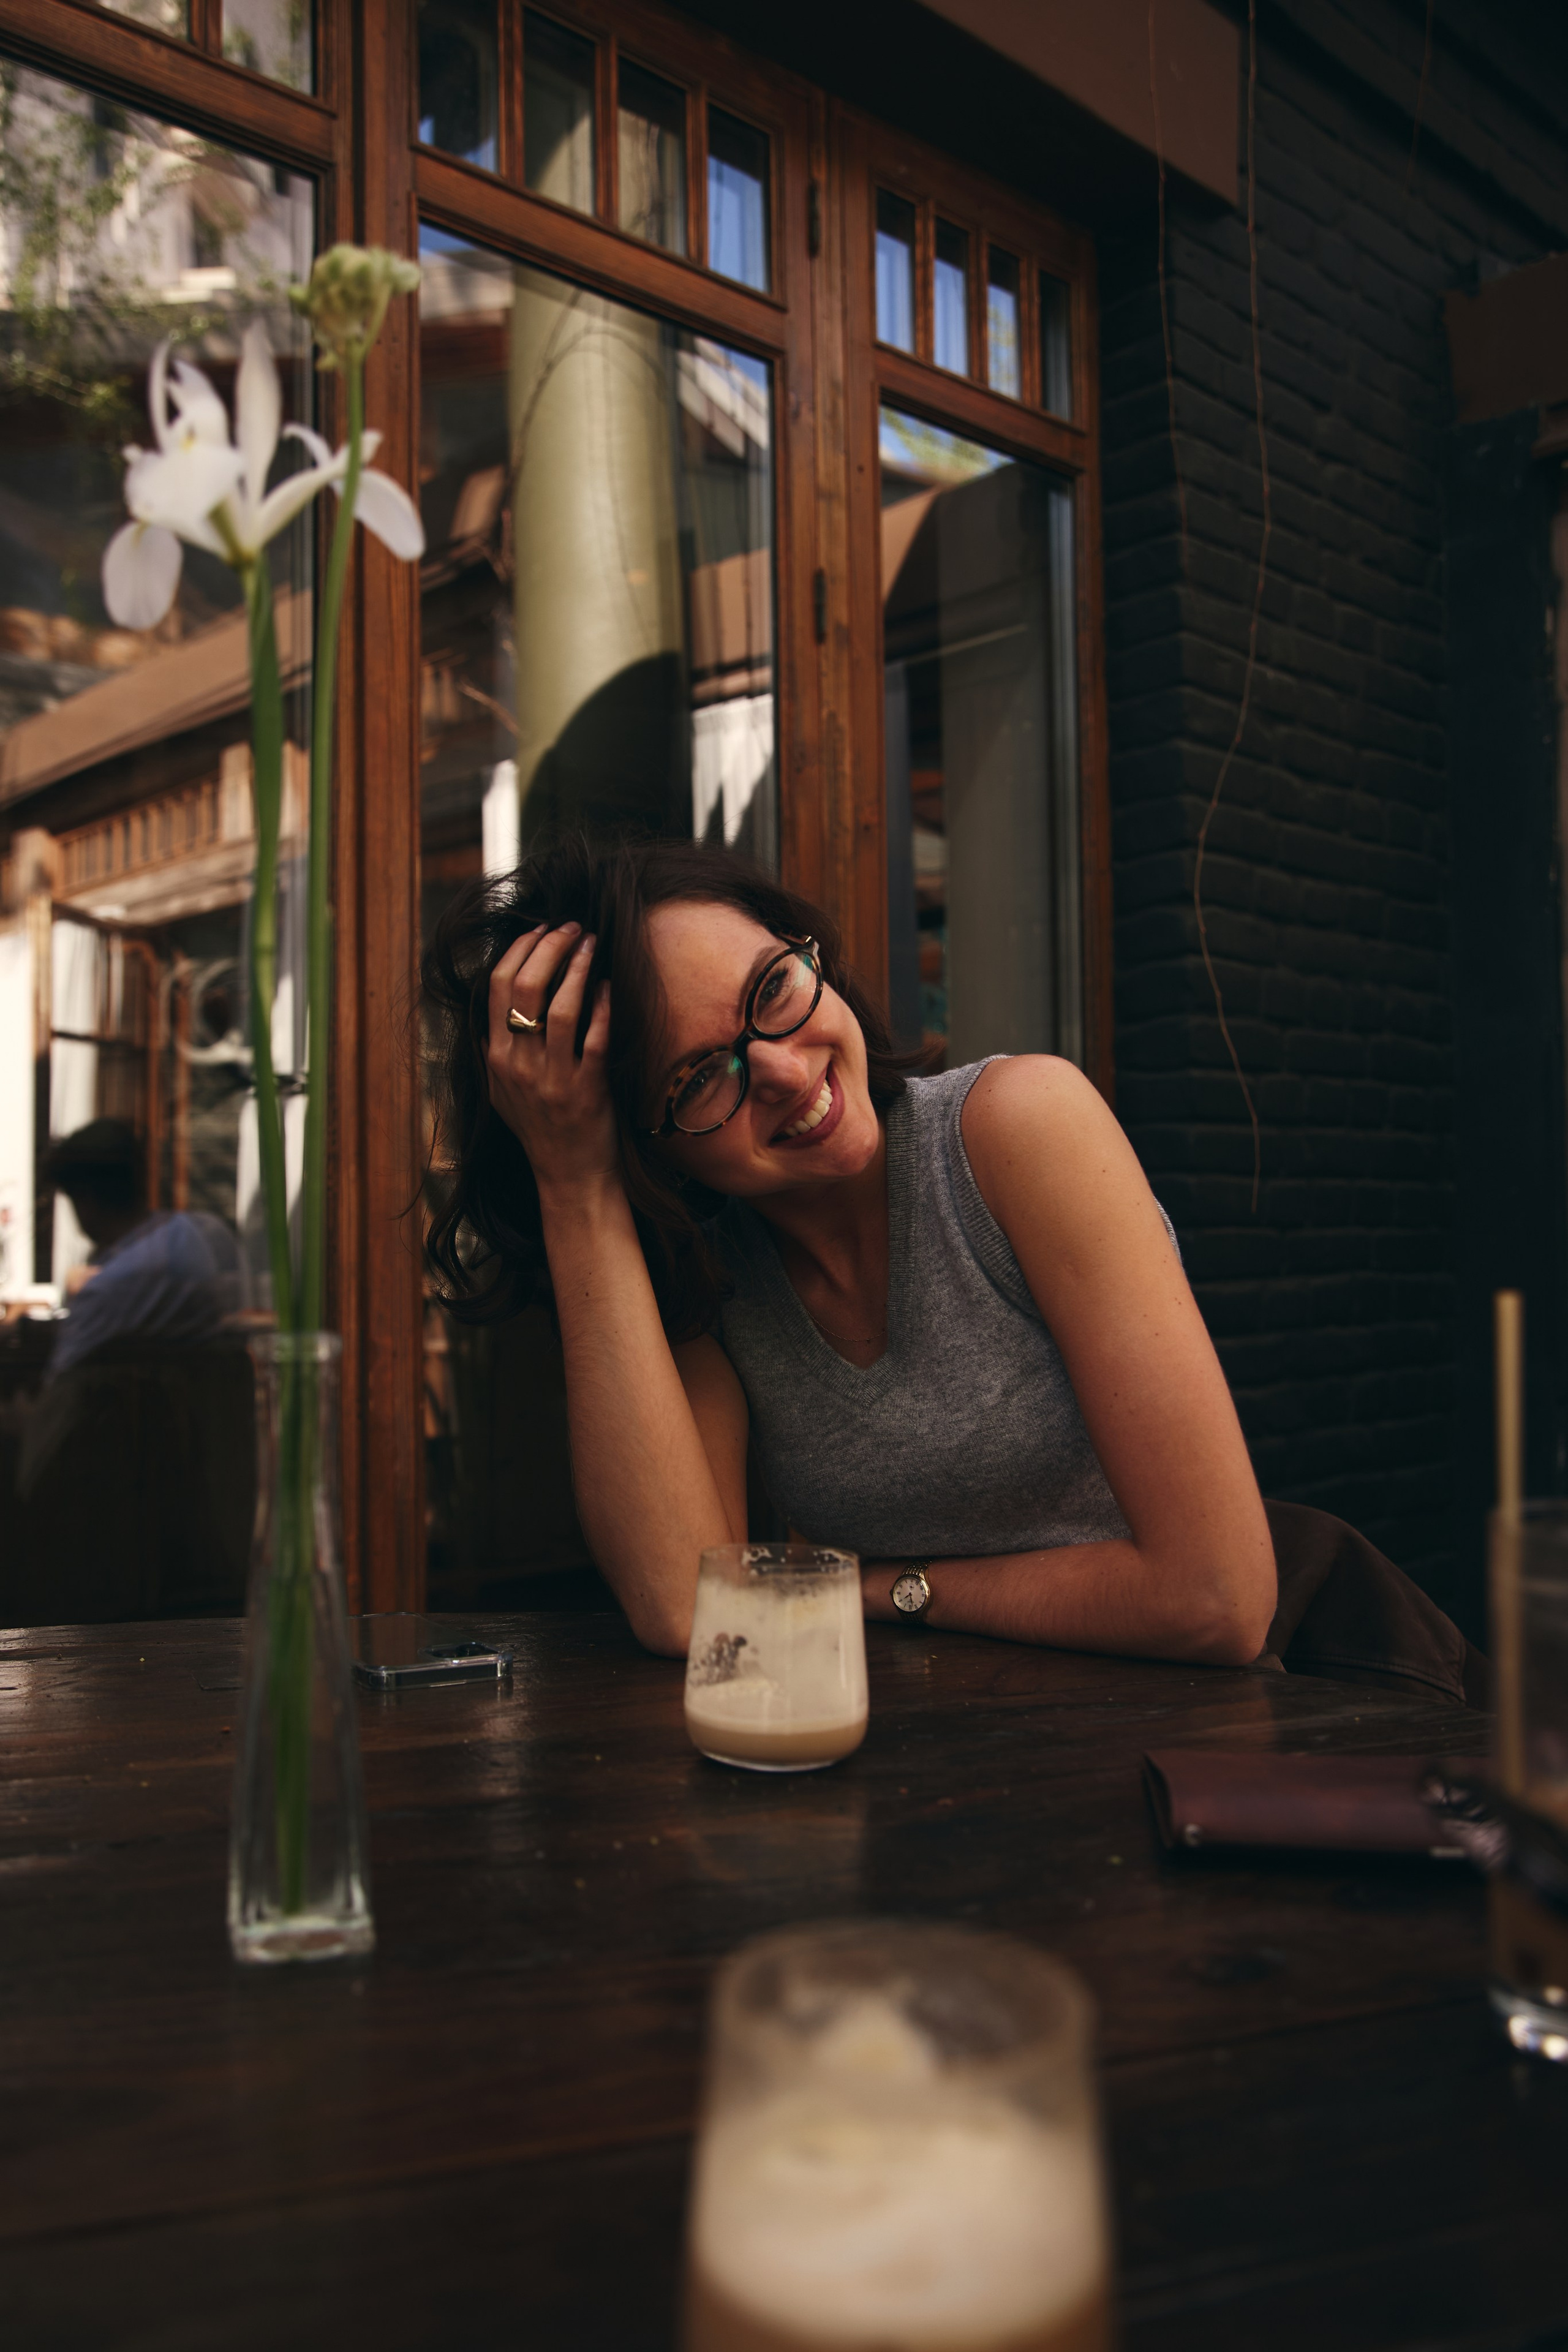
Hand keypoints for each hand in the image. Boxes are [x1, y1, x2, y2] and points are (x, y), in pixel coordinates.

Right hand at [484, 923, 616, 1195]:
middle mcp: (519, 1065)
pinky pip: (596, 1037)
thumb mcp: (503, 1091)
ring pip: (561, 1006)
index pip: (497, 987)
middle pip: (525, 987)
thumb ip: (496, 1049)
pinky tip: (610, 984)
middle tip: (571, 928)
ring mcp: (553, 1078)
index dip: (519, 950)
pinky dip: (603, 1005)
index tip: (540, 930)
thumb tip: (495, 1005)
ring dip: (578, 966)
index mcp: (496, 1058)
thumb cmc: (540, 1128)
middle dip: (549, 947)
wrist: (569, 1174)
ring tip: (591, 943)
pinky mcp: (588, 1089)